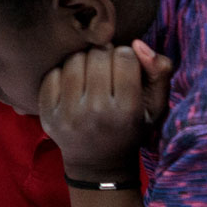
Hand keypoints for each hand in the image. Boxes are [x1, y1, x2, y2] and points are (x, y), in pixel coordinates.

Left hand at [38, 40, 172, 180]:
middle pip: (97, 55)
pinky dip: (62, 73)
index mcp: (127, 110)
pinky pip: (52, 73)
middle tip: (107, 70)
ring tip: (90, 75)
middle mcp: (96, 112)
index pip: (124, 56)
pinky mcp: (47, 114)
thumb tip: (137, 43)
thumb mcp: (155, 106)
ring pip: (74, 60)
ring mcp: (68, 114)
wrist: (98, 163)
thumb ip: (159, 71)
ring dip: (83, 61)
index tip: (125, 68)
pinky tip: (73, 86)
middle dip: (104, 56)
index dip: (126, 56)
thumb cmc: (131, 127)